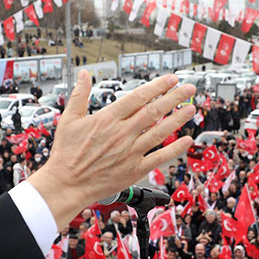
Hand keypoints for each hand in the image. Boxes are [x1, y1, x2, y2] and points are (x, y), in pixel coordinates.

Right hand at [27, 71, 195, 227]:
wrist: (66, 184)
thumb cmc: (66, 153)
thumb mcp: (69, 119)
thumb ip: (80, 95)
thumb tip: (85, 75)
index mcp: (107, 119)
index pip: (138, 97)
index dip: (157, 87)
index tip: (170, 79)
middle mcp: (122, 134)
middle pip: (153, 111)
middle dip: (174, 98)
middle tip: (189, 89)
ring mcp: (130, 152)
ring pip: (159, 132)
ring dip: (177, 119)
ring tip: (191, 109)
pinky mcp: (134, 169)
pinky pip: (159, 158)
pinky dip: (174, 149)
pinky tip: (186, 140)